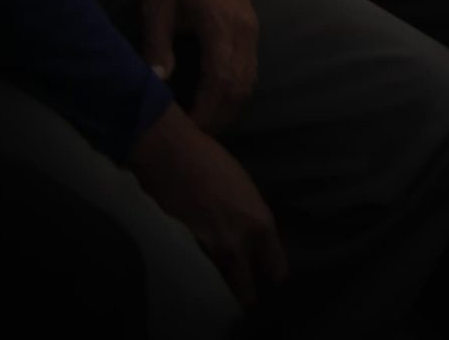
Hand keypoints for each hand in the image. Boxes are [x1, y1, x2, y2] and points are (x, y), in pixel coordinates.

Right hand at [129, 105, 286, 307]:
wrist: (172, 155)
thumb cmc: (213, 163)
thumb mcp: (246, 191)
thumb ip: (252, 222)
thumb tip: (252, 243)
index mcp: (261, 225)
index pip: (276, 271)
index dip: (270, 278)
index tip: (265, 278)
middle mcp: (238, 244)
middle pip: (246, 293)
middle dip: (244, 294)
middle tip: (239, 288)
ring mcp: (208, 252)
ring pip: (219, 289)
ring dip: (218, 286)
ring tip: (216, 278)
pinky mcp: (181, 252)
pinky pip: (194, 275)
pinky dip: (194, 275)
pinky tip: (193, 265)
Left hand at [140, 0, 256, 133]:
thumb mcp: (157, 6)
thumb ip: (158, 47)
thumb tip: (158, 85)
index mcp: (221, 25)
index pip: (221, 83)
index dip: (205, 113)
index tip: (184, 131)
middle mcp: (245, 31)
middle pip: (241, 88)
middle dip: (218, 118)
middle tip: (191, 137)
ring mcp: (252, 29)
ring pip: (249, 81)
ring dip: (229, 107)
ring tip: (201, 122)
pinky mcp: (251, 27)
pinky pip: (249, 68)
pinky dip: (234, 91)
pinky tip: (213, 99)